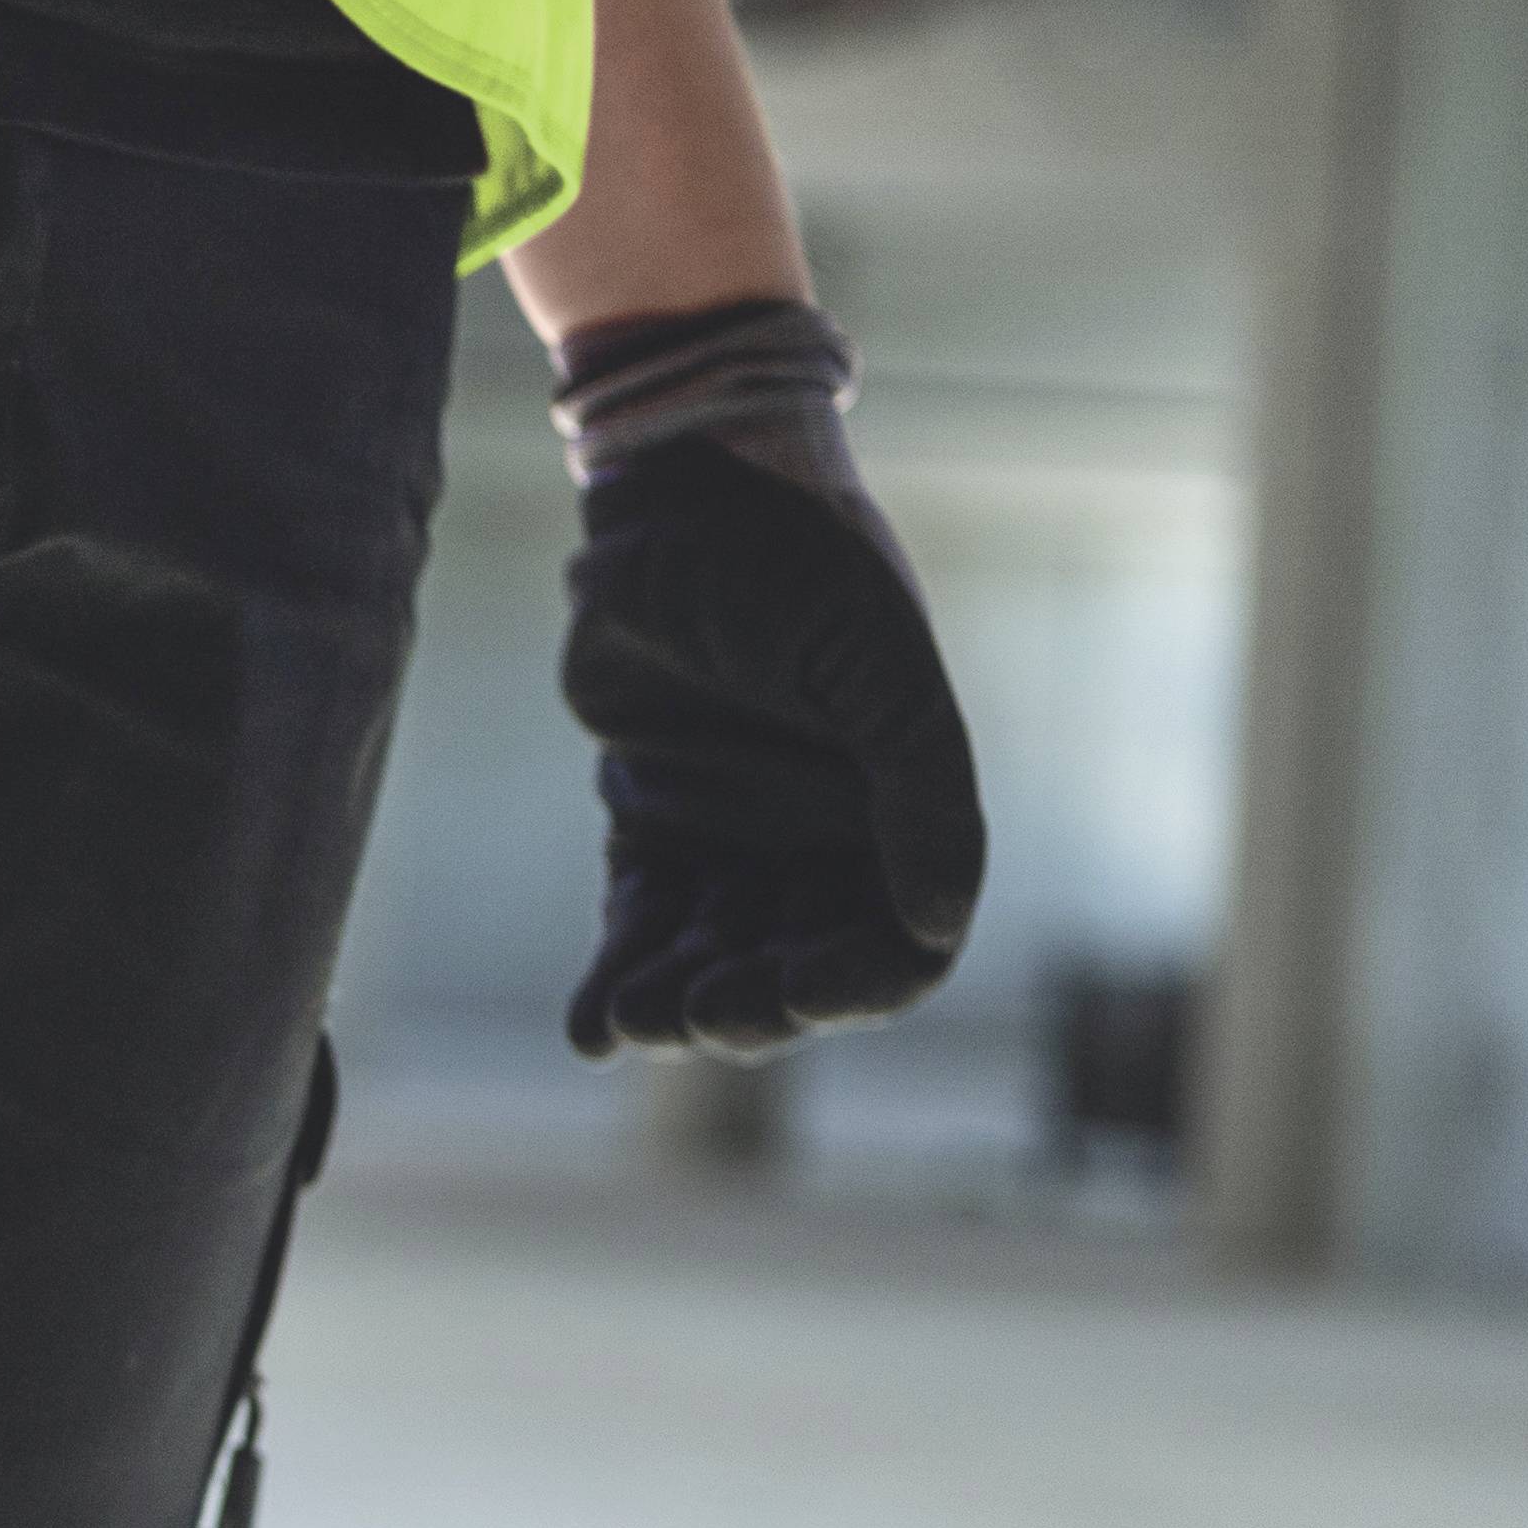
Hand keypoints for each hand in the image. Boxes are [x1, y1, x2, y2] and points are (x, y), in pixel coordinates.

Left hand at [549, 299, 985, 1062]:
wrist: (671, 496)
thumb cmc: (793, 563)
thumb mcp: (873, 664)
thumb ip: (922, 788)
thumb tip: (938, 923)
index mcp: (900, 812)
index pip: (898, 949)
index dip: (855, 988)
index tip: (795, 988)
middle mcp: (825, 839)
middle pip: (799, 975)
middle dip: (753, 1007)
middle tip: (699, 1011)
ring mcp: (737, 836)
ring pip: (716, 963)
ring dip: (678, 1007)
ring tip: (635, 1021)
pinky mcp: (654, 822)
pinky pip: (643, 924)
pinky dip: (617, 979)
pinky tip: (589, 1031)